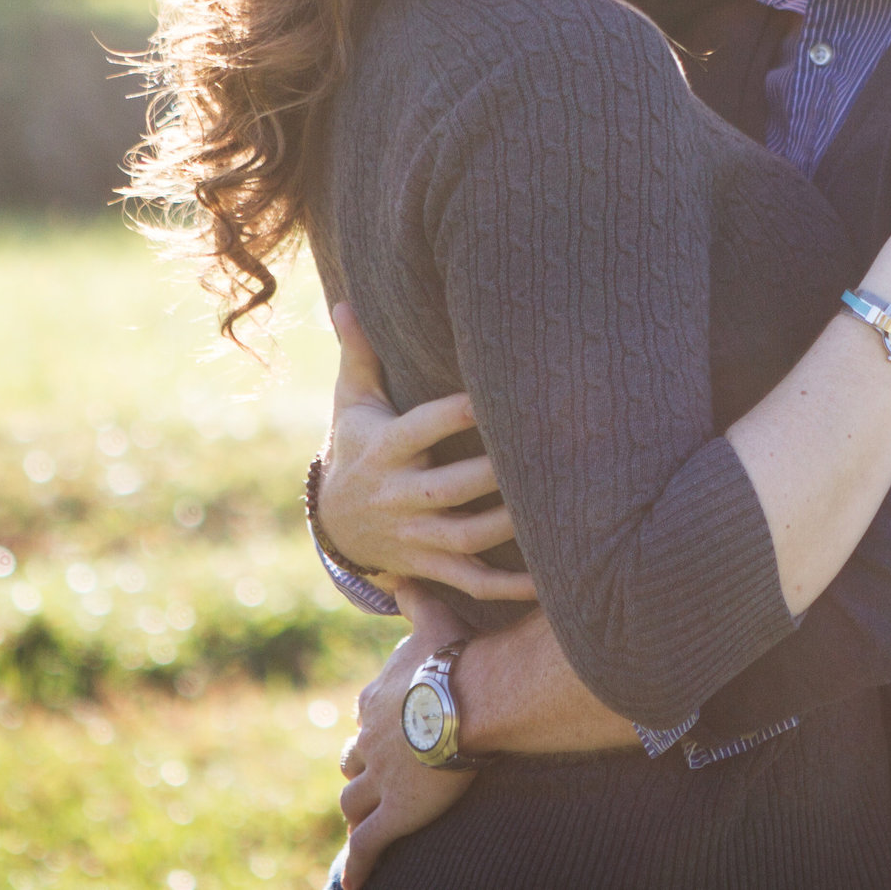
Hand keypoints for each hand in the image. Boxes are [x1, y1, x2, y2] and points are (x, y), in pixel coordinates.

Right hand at [323, 306, 536, 600]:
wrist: (334, 524)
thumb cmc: (358, 445)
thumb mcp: (351, 402)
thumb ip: (359, 354)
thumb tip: (346, 301)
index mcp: (382, 449)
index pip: (419, 429)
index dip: (453, 415)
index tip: (490, 395)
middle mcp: (397, 496)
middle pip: (449, 489)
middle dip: (493, 475)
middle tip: (544, 453)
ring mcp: (414, 537)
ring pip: (465, 538)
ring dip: (509, 526)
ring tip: (556, 508)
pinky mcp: (429, 566)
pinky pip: (471, 582)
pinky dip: (510, 588)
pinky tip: (551, 582)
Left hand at [337, 591, 475, 886]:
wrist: (470, 698)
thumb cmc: (457, 656)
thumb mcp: (430, 614)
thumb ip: (413, 594)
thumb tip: (397, 569)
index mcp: (377, 698)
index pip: (366, 716)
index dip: (373, 727)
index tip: (386, 732)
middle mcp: (370, 739)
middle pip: (353, 761)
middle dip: (359, 772)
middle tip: (371, 782)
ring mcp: (380, 778)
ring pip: (353, 802)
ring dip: (358, 814)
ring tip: (364, 828)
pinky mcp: (394, 813)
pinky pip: (367, 846)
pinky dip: (357, 867)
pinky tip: (355, 885)